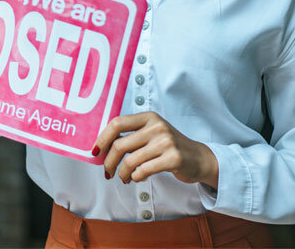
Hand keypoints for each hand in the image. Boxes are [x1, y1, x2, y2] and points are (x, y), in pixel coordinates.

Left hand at [92, 112, 218, 188]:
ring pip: (130, 161)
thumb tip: (101, 147)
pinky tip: (137, 178)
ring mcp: (166, 142)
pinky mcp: (173, 158)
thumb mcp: (152, 132)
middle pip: (119, 145)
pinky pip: (143, 171)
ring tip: (124, 178)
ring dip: (122, 173)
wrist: (198, 157)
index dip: (102, 138)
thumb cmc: (169, 146)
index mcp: (148, 117)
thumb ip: (131, 135)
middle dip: (109, 162)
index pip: (117, 123)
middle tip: (107, 171)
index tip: (95, 151)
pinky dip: (135, 177)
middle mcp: (157, 127)